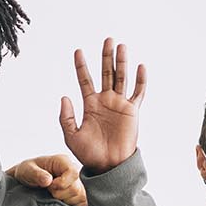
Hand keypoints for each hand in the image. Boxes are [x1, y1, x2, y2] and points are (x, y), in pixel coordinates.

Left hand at [8, 154, 86, 205]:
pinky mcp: (79, 193)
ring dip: (63, 200)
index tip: (49, 186)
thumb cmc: (27, 172)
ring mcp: (78, 182)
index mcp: (63, 161)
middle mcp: (73, 170)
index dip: (61, 184)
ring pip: (80, 197)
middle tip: (48, 190)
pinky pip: (82, 202)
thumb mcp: (27, 170)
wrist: (26, 180)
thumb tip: (48, 180)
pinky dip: (69, 204)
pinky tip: (59, 199)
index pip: (73, 173)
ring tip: (52, 194)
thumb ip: (36, 174)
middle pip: (76, 188)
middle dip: (59, 194)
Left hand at [59, 38, 144, 174]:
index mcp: (90, 104)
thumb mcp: (71, 136)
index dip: (81, 66)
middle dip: (106, 56)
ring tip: (121, 46)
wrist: (108, 166)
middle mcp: (105, 100)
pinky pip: (138, 92)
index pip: (84, 80)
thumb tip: (64, 96)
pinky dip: (140, 80)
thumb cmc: (89, 153)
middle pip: (106, 73)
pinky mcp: (132, 111)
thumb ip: (66, 117)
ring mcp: (120, 104)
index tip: (77, 51)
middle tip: (108, 39)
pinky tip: (140, 67)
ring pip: (122, 78)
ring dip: (122, 62)